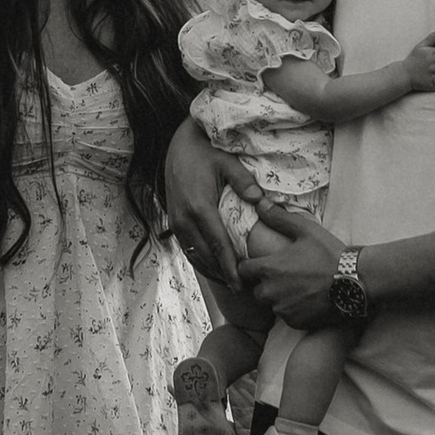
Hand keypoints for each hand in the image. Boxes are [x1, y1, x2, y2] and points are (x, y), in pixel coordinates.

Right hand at [165, 122, 248, 291]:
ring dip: (212, 271)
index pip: (217, 244)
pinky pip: (188, 249)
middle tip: (243, 289)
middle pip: (205, 256)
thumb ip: (243, 181)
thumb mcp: (226, 161)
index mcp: (199, 206)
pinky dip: (201, 262)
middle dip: (223, 275)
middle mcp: (184, 218)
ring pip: (194, 256)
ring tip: (232, 284)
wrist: (179, 146)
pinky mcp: (174, 222)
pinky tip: (216, 269)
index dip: (229, 266)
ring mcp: (176, 222)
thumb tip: (261, 201)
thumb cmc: (206, 152)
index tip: (241, 282)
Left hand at [249, 213, 348, 330]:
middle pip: (257, 289)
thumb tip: (259, 203)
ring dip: (280, 297)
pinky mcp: (296, 322)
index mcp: (269, 269)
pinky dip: (294, 309)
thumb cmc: (329, 254)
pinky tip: (309, 298)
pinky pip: (288, 316)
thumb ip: (278, 218)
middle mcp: (271, 292)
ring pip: (273, 304)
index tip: (260, 263)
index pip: (243, 270)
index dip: (249, 266)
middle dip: (266, 283)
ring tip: (300, 286)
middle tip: (286, 274)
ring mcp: (283, 309)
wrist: (354, 282)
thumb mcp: (305, 230)